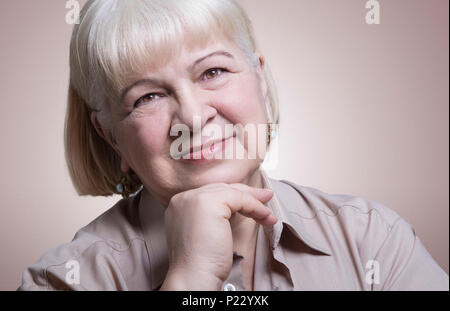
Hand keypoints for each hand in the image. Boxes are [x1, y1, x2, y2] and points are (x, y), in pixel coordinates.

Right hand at [159, 183, 276, 289]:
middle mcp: (183, 198)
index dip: (235, 196)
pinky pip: (239, 198)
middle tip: (265, 198)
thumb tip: (239, 206)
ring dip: (254, 203)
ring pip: (232, 192)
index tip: (253, 202)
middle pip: (222, 189)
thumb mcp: (207, 232)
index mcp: (180, 205)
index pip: (212, 193)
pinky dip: (254, 206)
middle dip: (247, 195)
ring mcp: (194, 198)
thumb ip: (215, 216)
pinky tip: (263, 216)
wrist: (194, 277)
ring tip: (268, 214)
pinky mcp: (208, 203)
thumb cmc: (201, 263)